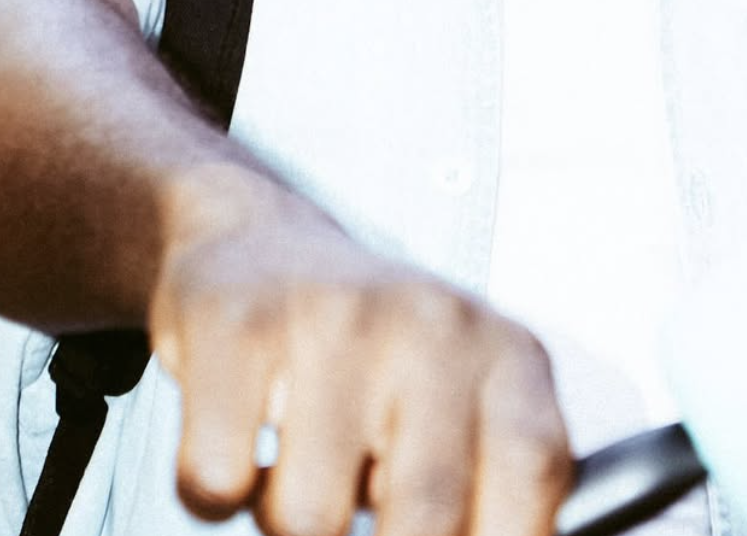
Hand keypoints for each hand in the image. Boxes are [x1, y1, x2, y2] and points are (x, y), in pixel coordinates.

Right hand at [149, 177, 571, 535]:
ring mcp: (334, 315)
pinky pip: (215, 481)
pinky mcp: (237, 322)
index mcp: (504, 354)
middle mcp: (431, 322)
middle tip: (345, 526)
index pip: (532, 479)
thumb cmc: (370, 351)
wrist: (258, 240)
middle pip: (424, 521)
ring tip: (299, 465)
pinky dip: (214, 489)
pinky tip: (236, 436)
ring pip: (307, 521)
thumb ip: (483, 494)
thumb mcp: (461, 406)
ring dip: (286, 523)